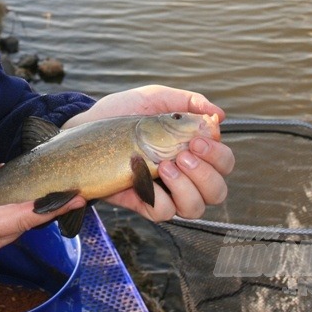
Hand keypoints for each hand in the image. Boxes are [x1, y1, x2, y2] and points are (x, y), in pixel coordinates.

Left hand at [62, 85, 233, 220]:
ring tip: (165, 165)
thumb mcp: (156, 99)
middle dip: (206, 174)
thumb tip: (219, 115)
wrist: (87, 124)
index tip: (199, 140)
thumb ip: (188, 103)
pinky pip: (163, 213)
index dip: (218, 156)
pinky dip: (160, 198)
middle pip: (217, 191)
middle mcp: (185, 176)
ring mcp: (164, 192)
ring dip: (187, 188)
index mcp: (193, 151)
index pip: (224, 163)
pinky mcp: (142, 202)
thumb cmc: (124, 111)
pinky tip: (148, 175)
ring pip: (196, 208)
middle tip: (182, 154)